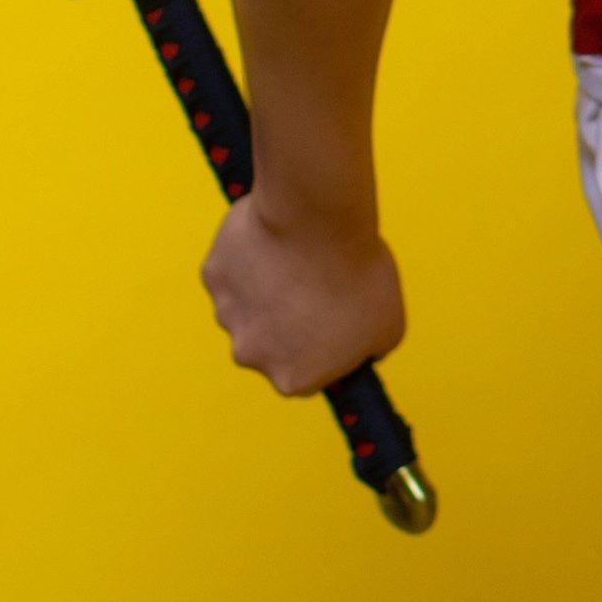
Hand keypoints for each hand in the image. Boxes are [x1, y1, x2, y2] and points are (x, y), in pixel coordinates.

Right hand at [200, 194, 405, 395]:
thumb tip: (361, 349)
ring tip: (299, 257)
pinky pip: (233, 269)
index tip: (333, 317)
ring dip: (266, 287)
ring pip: (248, 304)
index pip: (306, 370)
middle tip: (317, 284)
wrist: (317, 221)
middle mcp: (252, 356)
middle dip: (288, 318)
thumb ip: (367, 349)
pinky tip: (276, 239)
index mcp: (294, 379)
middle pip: (270, 342)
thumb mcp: (388, 326)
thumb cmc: (356, 274)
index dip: (322, 342)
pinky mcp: (213, 275)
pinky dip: (249, 256)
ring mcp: (227, 315)